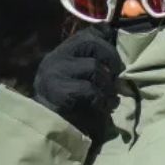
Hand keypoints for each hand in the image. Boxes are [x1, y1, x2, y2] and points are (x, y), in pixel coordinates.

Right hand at [32, 25, 121, 140]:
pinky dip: (102, 99)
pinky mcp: (59, 91)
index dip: (105, 38)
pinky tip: (104, 107)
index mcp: (61, 53)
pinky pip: (90, 89)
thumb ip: (91, 59)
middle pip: (90, 42)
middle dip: (111, 57)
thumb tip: (110, 36)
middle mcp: (56, 58)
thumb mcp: (80, 78)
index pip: (85, 34)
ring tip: (111, 98)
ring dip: (108, 84)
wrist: (48, 131)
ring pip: (93, 66)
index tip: (115, 53)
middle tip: (116, 76)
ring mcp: (55, 73)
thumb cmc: (68, 107)